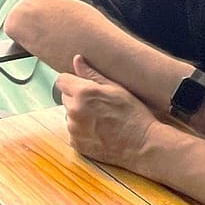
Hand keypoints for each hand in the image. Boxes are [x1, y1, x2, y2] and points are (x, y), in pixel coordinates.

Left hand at [55, 54, 166, 170]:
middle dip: (77, 98)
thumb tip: (77, 59)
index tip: (83, 87)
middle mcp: (74, 110)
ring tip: (100, 120)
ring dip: (79, 115)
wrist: (142, 144)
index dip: (72, 82)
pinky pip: (73, 132)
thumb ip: (91, 73)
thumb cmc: (133, 113)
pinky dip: (81, 131)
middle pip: (65, 98)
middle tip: (98, 105)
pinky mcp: (75, 144)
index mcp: (83, 93)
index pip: (61, 80)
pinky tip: (99, 131)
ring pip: (69, 115)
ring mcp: (73, 129)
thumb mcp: (115, 88)